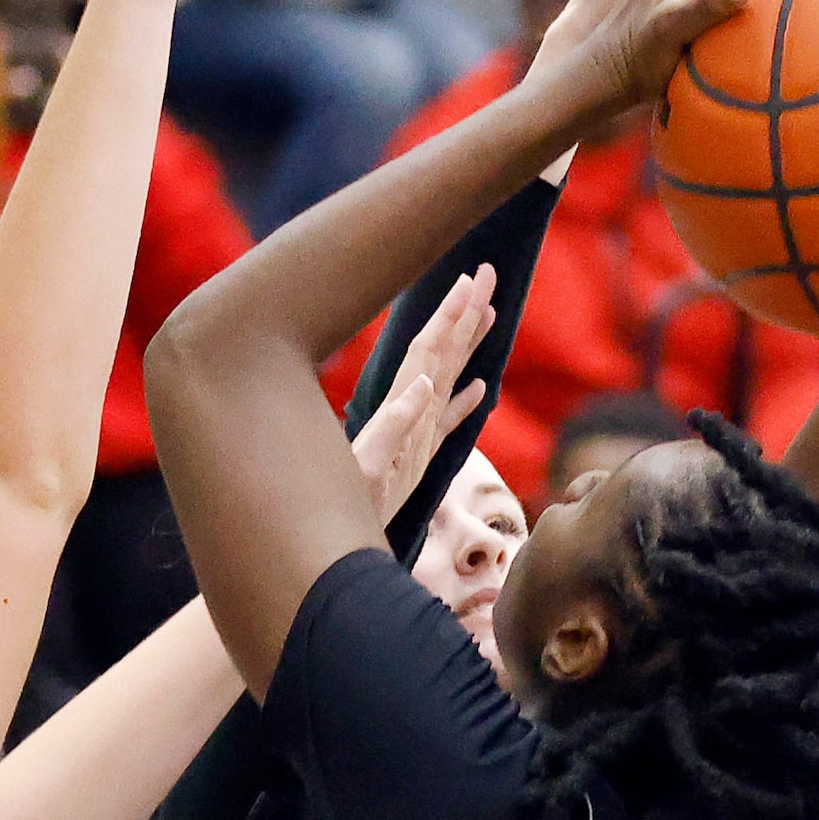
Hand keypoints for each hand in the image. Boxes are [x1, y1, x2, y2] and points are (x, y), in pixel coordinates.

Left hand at [351, 266, 495, 524]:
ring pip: (448, 378)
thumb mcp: (368, 470)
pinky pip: (448, 422)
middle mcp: (411, 414)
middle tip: (488, 273)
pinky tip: (478, 387)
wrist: (330, 546)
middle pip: (442, 353)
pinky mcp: (416, 459)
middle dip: (464, 313)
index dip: (450, 316)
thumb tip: (422, 385)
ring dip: (467, 345)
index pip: (430, 351)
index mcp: (402, 410)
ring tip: (488, 312)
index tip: (470, 281)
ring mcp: (416, 435)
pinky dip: (465, 402)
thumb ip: (394, 427)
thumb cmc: (344, 508)